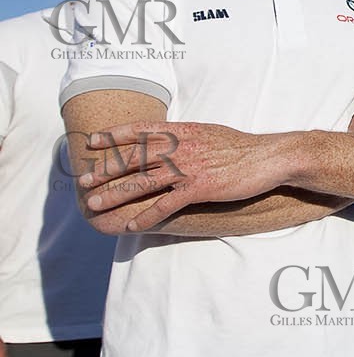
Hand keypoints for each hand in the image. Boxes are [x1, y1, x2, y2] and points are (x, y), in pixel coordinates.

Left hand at [78, 122, 290, 231]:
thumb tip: (170, 140)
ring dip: (114, 195)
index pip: (138, 130)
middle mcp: (179, 147)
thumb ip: (186, 137)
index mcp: (181, 131)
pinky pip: (166, 204)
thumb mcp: (209, 133)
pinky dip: (146, 216)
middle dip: (104, 170)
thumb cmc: (242, 148)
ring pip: (141, 182)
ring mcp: (188, 168)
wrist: (269, 158)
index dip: (112, 136)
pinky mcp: (199, 188)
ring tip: (94, 206)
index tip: (91, 142)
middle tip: (82, 182)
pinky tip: (132, 225)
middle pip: (132, 158)